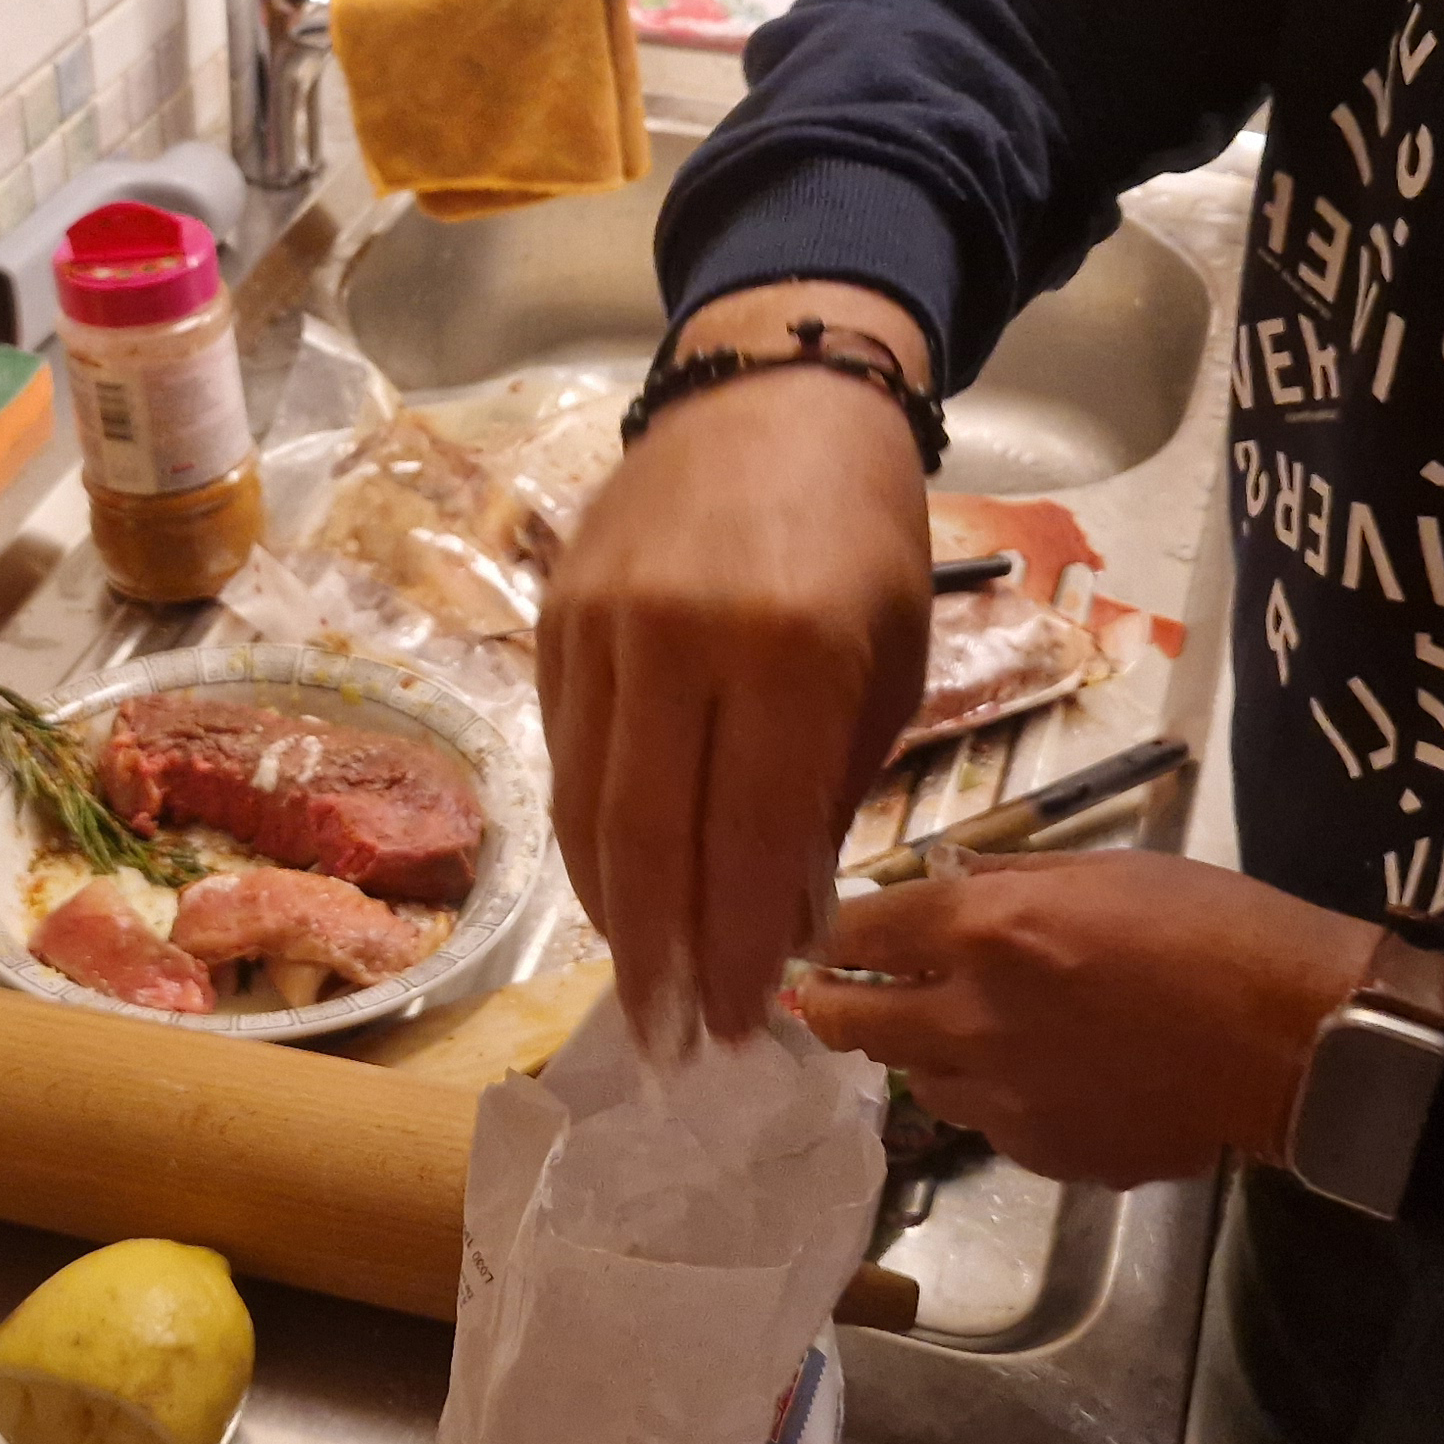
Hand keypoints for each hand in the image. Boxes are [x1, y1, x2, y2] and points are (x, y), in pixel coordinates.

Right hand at [541, 282, 933, 1039]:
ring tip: (642, 995)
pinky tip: (614, 895)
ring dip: (615, 917)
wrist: (773, 395)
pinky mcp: (557, 619)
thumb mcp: (886, 666)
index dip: (741, 950)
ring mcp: (604, 627)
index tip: (744, 1030)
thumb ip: (828, 794)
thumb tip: (781, 923)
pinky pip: (564, 756)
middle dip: (666, 961)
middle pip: (651, 841)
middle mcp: (683, 639)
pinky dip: (586, 839)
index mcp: (792, 652)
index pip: (749, 840)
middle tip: (676, 1049)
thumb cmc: (861, 538)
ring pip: (588, 808)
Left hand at [795, 854, 1378, 1185]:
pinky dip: (993, 1096)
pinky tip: (1039, 1073)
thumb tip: (943, 880)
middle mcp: (972, 1020)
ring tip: (961, 1030)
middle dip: (834, 1004)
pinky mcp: (1042, 1154)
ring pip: (917, 1080)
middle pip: (850, 1022)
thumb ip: (1008, 879)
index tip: (823, 933)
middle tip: (835, 994)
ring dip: (921, 1052)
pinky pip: (986, 1123)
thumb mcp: (1107, 868)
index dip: (832, 931)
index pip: (857, 932)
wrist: (1297, 1042)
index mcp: (985, 932)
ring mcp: (1004, 1099)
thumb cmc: (1214, 929)